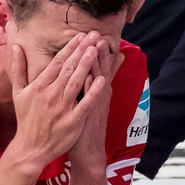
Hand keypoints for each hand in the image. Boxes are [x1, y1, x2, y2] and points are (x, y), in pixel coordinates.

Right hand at [7, 32, 105, 173]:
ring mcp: (62, 108)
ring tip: (96, 49)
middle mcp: (50, 95)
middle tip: (93, 36)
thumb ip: (18, 68)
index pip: (57, 63)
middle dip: (82, 51)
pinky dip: (93, 91)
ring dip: (87, 65)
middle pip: (68, 68)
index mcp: (39, 86)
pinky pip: (85, 104)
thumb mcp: (18, 92)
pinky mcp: (72, 121)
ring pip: (76, 82)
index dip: (69, 49)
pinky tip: (102, 79)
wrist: (30, 148)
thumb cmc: (25, 119)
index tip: (80, 36)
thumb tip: (16, 46)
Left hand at [68, 39, 124, 170]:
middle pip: (99, 70)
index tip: (93, 32)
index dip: (95, 50)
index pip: (97, 66)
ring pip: (96, 82)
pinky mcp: (89, 117)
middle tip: (97, 33)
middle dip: (97, 52)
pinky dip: (90, 89)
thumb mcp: (92, 103)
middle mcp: (97, 96)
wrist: (88, 152)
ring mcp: (94, 106)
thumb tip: (99, 70)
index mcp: (95, 91)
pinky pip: (89, 100)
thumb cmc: (85, 126)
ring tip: (96, 47)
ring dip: (97, 65)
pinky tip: (89, 77)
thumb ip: (94, 85)